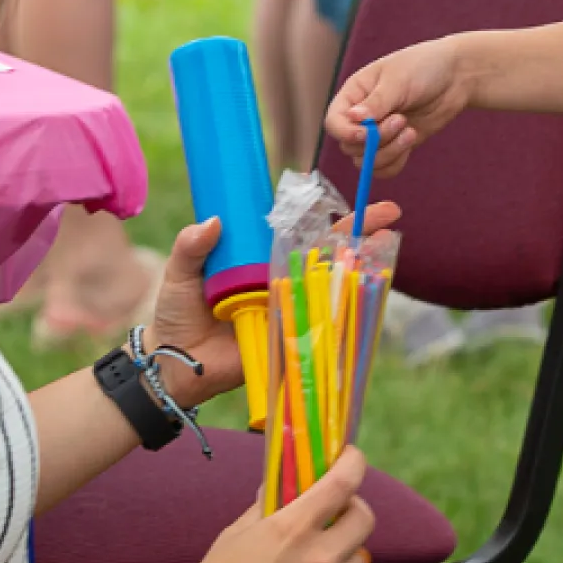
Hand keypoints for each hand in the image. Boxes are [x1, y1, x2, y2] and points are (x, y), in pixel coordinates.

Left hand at [144, 208, 400, 407]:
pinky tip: (369, 293)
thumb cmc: (175, 317)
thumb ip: (191, 248)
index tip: (348, 198)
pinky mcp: (289, 340)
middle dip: (360, 233)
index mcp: (258, 261)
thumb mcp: (180, 275)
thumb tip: (212, 222)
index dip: (322, 216)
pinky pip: (320, 326)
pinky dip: (344, 312)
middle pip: (325, 254)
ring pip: (329, 286)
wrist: (173, 364)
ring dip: (361, 266)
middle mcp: (279, 283)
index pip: (296, 233)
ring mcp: (288, 311)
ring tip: (387, 242)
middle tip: (389, 212)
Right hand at [194, 447, 374, 562]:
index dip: (353, 464)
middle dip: (353, 510)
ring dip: (347, 554)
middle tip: (337, 515)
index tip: (352, 458)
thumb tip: (282, 485)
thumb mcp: (238, 532)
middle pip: (364, 518)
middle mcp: (319, 556)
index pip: (342, 483)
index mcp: (293, 527)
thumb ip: (267, 506)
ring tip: (324, 560)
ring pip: (362, 559)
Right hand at [325, 36, 473, 178]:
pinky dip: (396, 163)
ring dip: (388, 152)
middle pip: (350, 146)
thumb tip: (353, 118)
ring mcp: (379, 134)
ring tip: (410, 131)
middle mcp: (362, 116)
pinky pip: (384, 168)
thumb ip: (377, 102)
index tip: (367, 133)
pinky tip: (412, 140)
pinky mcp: (396, 146)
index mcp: (354, 94)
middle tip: (401, 120)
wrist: (456, 76)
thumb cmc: (424, 67)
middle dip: (376, 140)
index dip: (345, 132)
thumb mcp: (398, 80)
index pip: (334, 122)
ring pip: (366, 161)